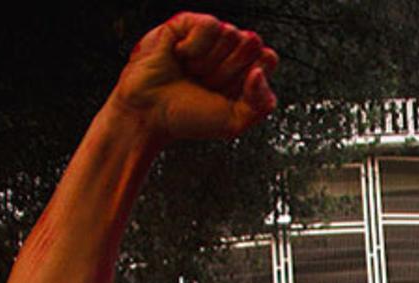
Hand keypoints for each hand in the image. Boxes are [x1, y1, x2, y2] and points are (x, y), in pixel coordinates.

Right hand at [110, 13, 277, 141]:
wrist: (150, 114)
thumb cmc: (190, 117)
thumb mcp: (235, 122)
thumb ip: (261, 103)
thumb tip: (259, 72)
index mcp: (246, 70)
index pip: (268, 58)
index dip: (250, 78)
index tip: (228, 94)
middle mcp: (230, 50)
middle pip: (252, 44)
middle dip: (228, 72)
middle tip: (206, 84)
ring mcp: (210, 36)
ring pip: (231, 34)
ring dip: (210, 62)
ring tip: (191, 72)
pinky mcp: (187, 24)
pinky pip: (209, 25)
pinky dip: (196, 47)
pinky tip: (181, 56)